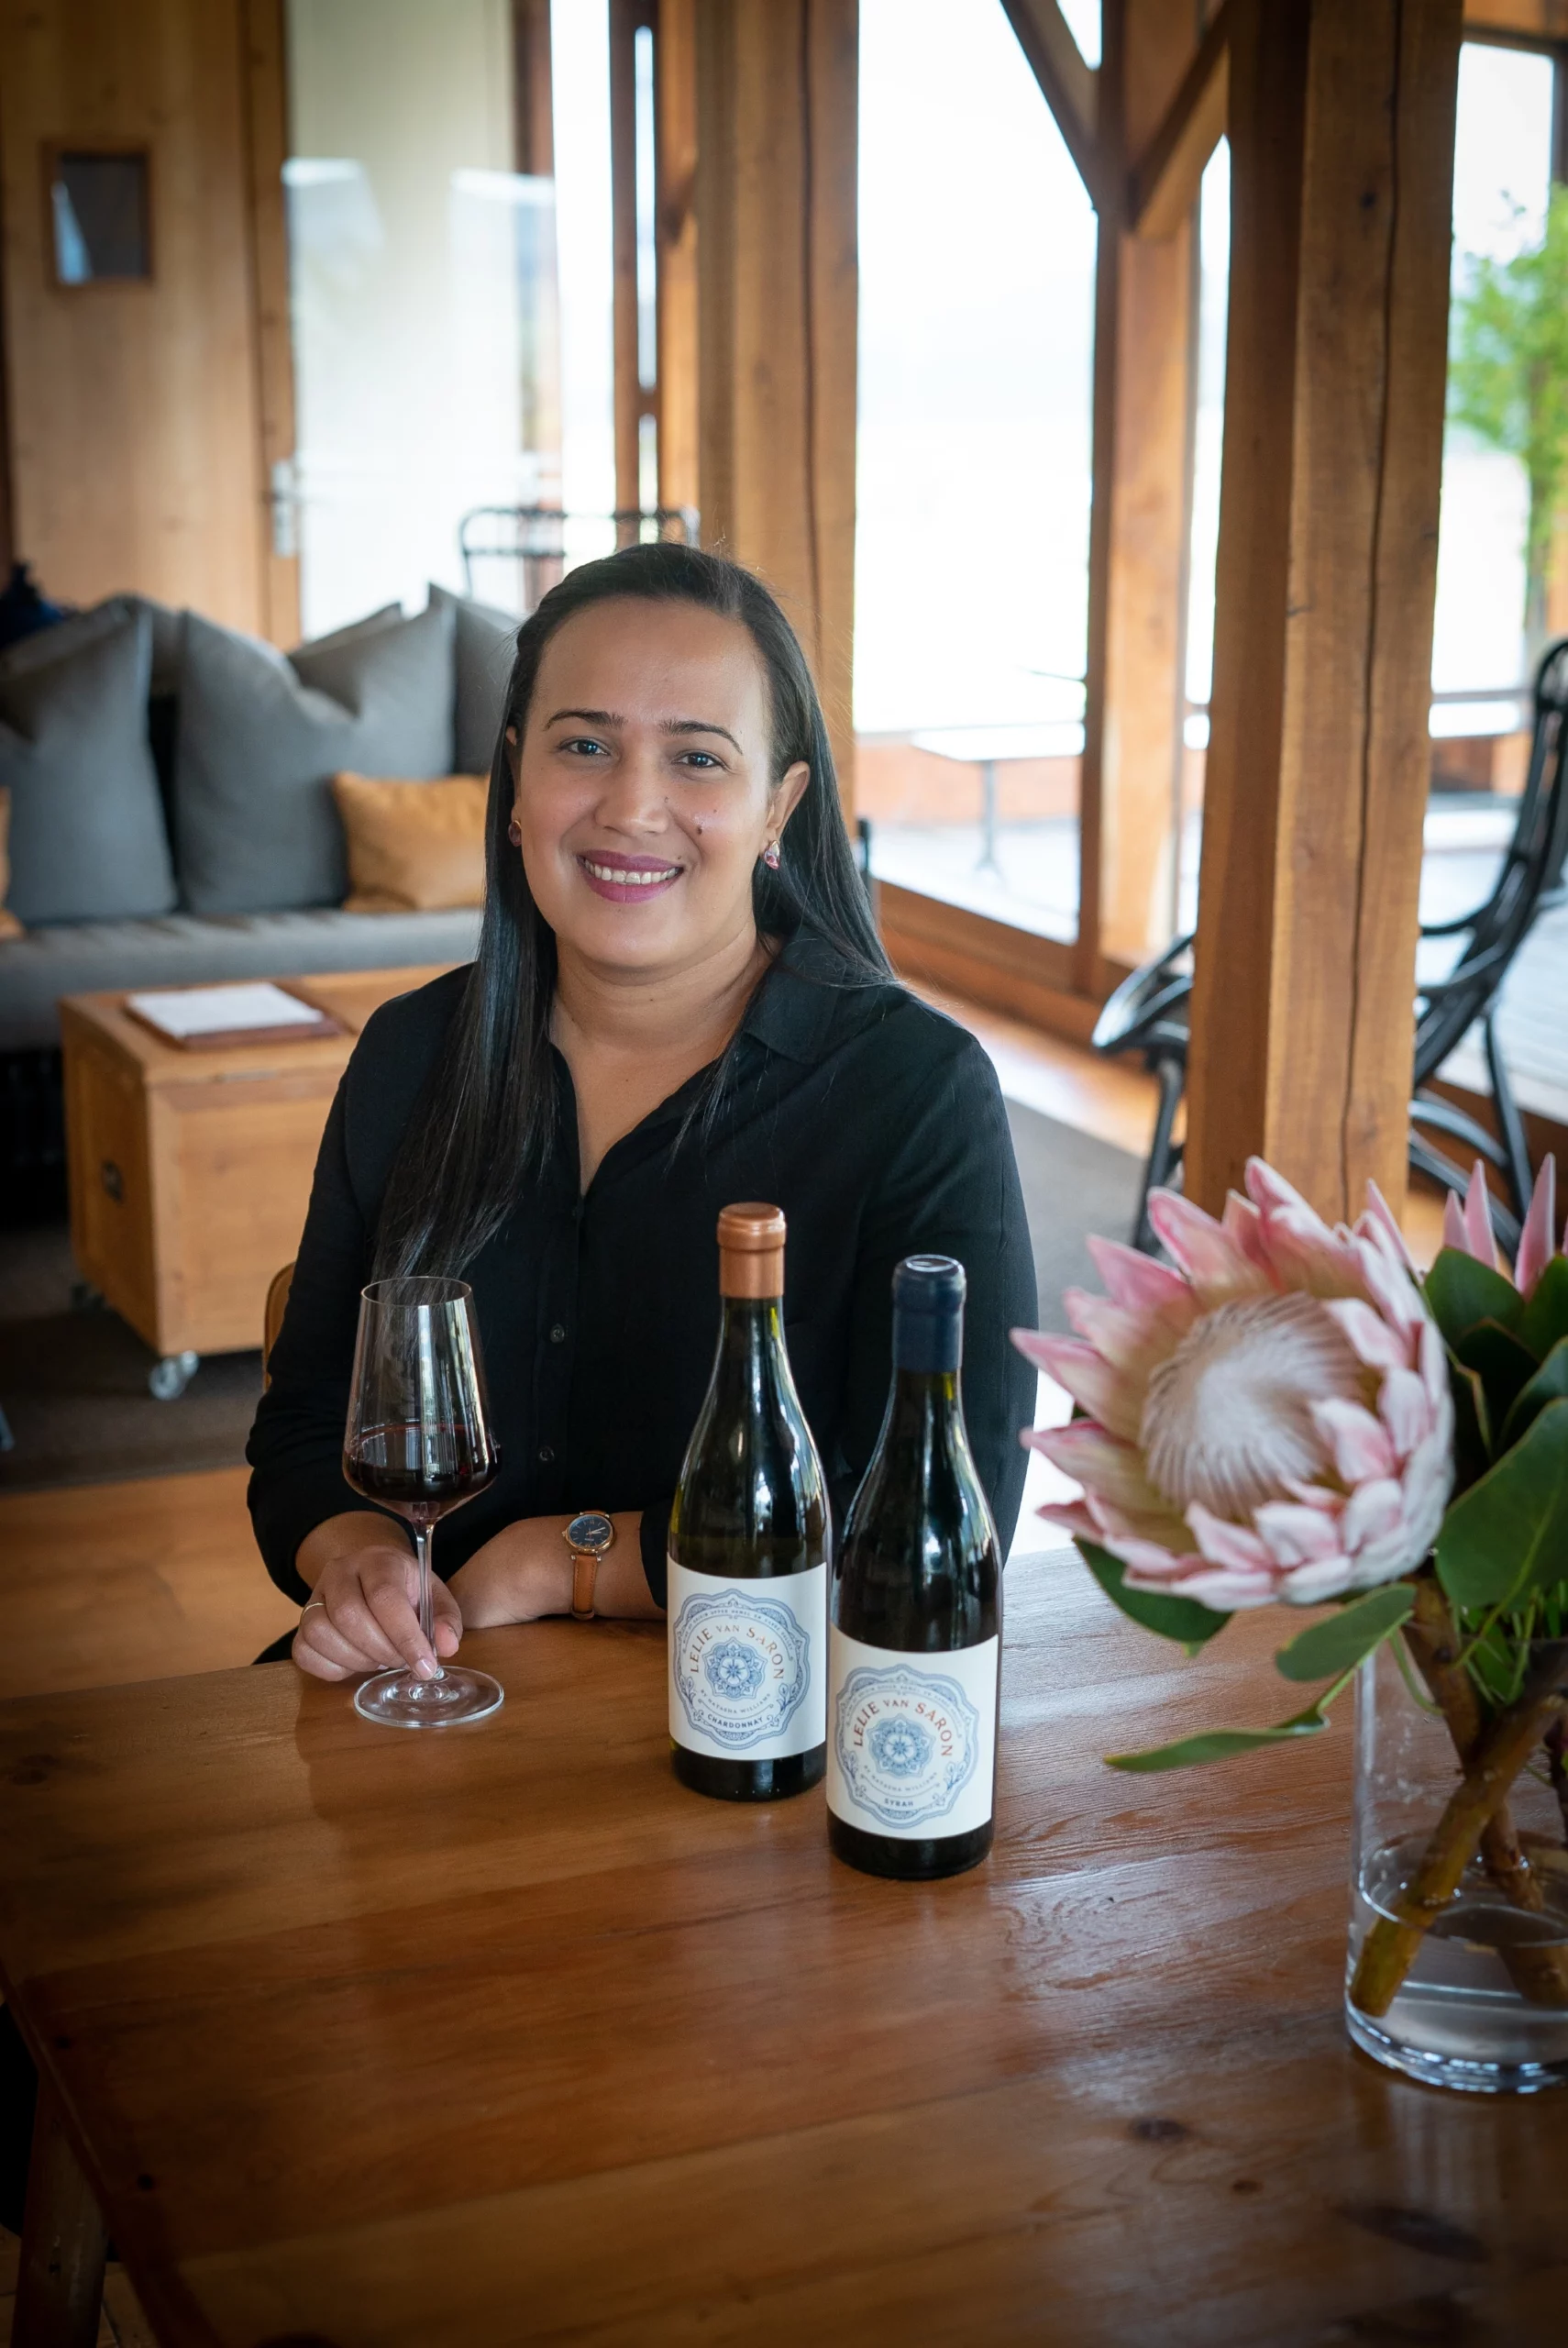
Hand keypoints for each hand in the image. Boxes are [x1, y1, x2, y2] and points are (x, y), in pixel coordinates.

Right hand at [292, 1536, 463, 1683]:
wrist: (370, 1577)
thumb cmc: (406, 1589)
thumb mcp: (434, 1596)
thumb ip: (445, 1619)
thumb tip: (446, 1646)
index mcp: (377, 1560)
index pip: (385, 1596)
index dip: (405, 1636)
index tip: (425, 1665)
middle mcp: (339, 1572)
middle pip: (349, 1616)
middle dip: (382, 1650)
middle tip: (402, 1661)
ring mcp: (314, 1596)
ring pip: (321, 1633)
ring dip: (356, 1660)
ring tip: (380, 1659)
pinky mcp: (300, 1623)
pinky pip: (304, 1652)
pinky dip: (332, 1668)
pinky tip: (355, 1664)